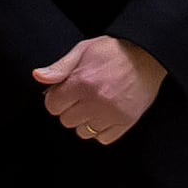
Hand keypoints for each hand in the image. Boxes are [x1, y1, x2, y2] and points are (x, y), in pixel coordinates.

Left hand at [33, 36, 164, 145]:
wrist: (149, 55)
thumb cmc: (114, 50)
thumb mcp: (84, 49)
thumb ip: (60, 67)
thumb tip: (38, 77)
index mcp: (83, 82)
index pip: (53, 105)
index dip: (56, 97)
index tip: (66, 91)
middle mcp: (96, 101)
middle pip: (66, 120)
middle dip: (70, 109)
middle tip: (82, 96)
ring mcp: (112, 114)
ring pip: (83, 132)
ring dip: (85, 120)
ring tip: (95, 104)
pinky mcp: (126, 122)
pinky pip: (103, 138)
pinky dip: (101, 130)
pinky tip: (106, 114)